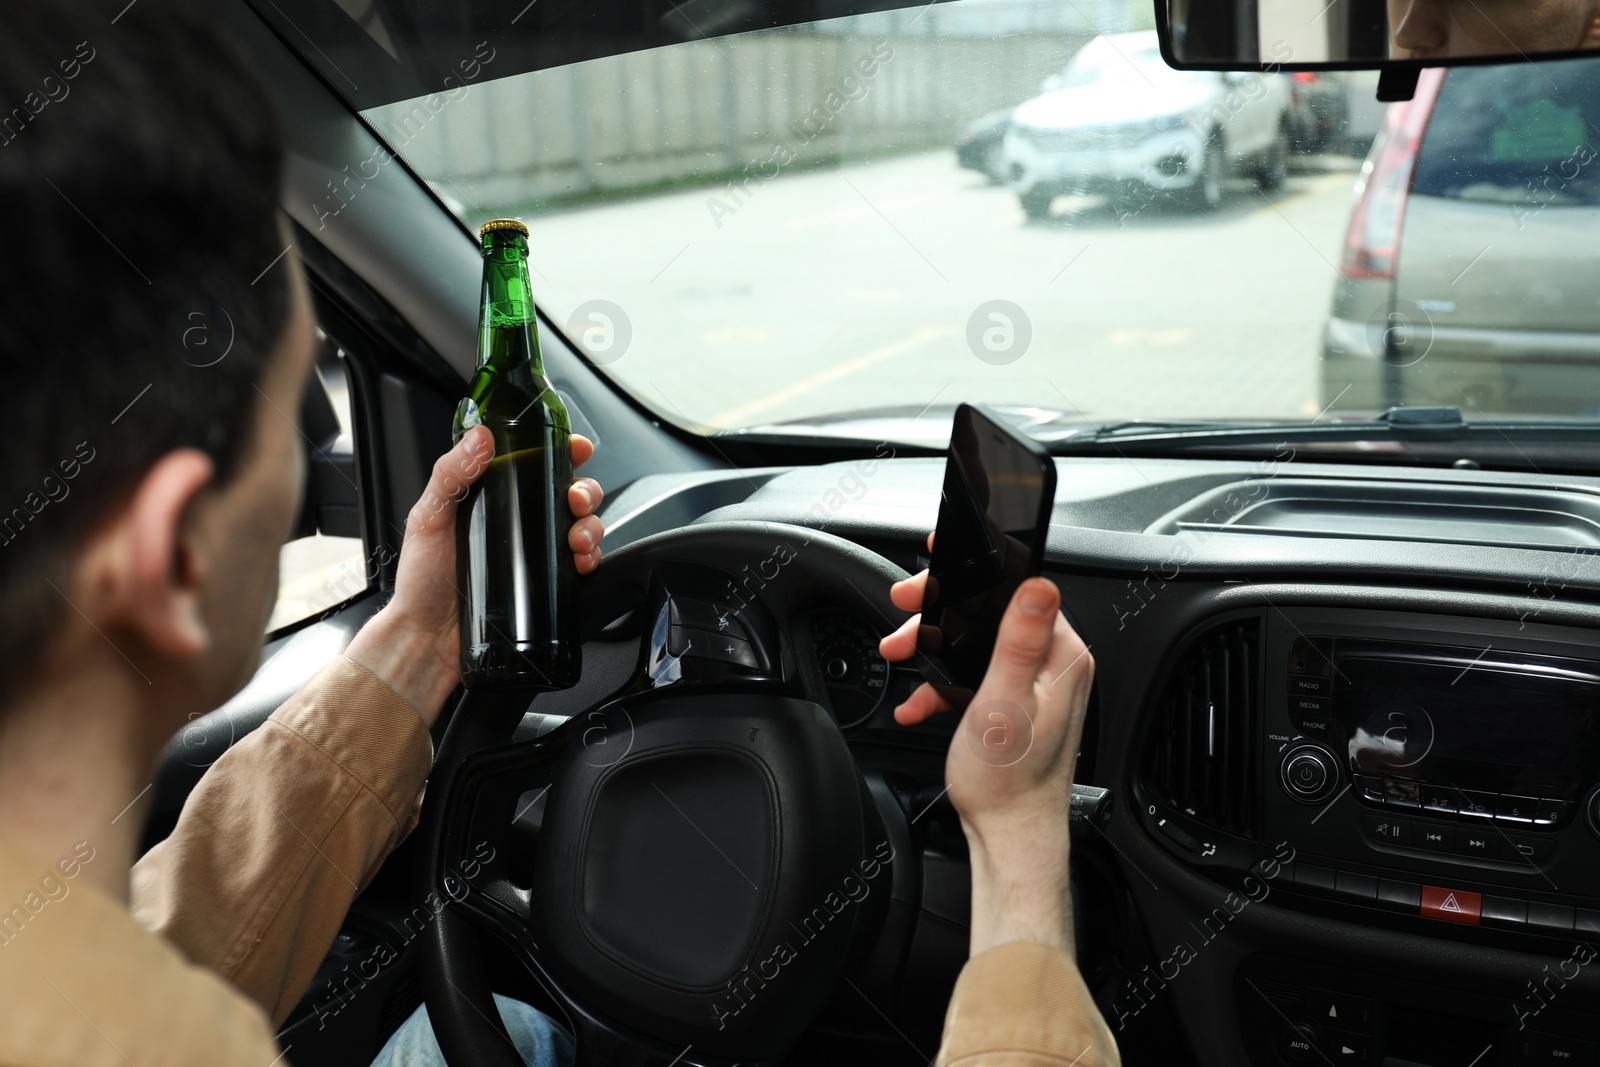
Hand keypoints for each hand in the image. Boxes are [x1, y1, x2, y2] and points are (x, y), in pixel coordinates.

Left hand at [344, 425, 603, 724]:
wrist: (430, 640)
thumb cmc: (421, 583)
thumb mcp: (429, 517)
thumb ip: (451, 473)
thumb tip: (479, 437)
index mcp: (491, 497)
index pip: (534, 463)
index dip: (561, 451)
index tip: (576, 448)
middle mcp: (517, 522)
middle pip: (568, 491)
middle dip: (585, 490)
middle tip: (576, 499)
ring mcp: (534, 552)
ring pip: (582, 525)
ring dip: (591, 524)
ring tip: (578, 537)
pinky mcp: (547, 582)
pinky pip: (582, 563)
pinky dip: (592, 557)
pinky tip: (583, 561)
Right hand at [878, 534, 1093, 957]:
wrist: (1008, 836)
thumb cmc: (1009, 783)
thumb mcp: (1005, 704)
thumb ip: (1019, 641)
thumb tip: (1038, 584)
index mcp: (1060, 656)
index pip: (1018, 588)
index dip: (973, 573)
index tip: (937, 562)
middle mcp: (1052, 665)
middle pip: (990, 612)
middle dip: (941, 612)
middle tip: (905, 613)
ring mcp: (1032, 684)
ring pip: (975, 643)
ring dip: (934, 648)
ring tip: (900, 655)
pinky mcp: (1012, 704)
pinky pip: (971, 676)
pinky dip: (940, 684)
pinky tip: (917, 703)